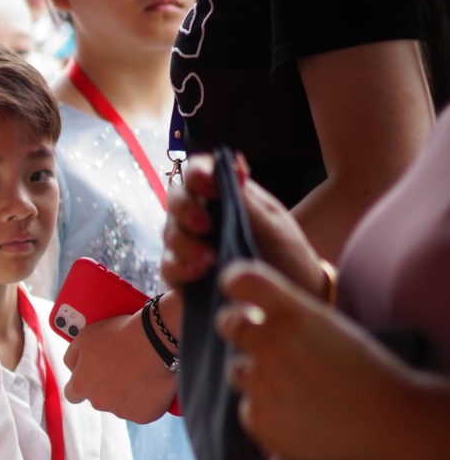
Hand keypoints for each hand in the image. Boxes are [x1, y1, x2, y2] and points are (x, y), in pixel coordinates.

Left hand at [62, 310, 178, 422]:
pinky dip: (147, 400)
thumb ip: (72, 357)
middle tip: (123, 369)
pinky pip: (142, 410)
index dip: (82, 385)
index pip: (73, 394)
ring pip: (121, 405)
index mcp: (81, 385)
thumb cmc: (121, 335)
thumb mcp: (85, 337)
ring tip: (140, 372)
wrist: (158, 341)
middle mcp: (98, 402)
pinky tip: (152, 383)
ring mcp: (122, 411)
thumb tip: (72, 369)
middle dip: (108, 387)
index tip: (91, 379)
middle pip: (99, 399)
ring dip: (127, 393)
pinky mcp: (144, 415)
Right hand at [161, 154, 326, 296]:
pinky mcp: (182, 274)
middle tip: (205, 225)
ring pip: (169, 233)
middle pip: (176, 199)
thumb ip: (250, 200)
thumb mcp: (274, 226)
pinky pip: (168, 266)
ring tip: (210, 259)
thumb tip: (234, 165)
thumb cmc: (286, 254)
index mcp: (223, 196)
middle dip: (185, 209)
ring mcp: (188, 245)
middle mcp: (200, 216)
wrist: (290, 295)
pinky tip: (199, 272)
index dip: (198, 172)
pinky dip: (180, 268)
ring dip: (185, 243)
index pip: (200, 172)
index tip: (211, 184)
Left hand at [216, 261, 420, 459]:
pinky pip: (250, 409)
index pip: (244, 281)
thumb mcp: (332, 329)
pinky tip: (302, 417)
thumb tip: (256, 318)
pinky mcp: (257, 419)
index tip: (234, 286)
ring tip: (300, 388)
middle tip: (263, 341)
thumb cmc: (367, 373)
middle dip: (238, 328)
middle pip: (229, 325)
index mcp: (293, 314)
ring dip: (258, 376)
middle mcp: (270, 344)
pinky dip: (269, 412)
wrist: (389, 421)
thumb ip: (292, 319)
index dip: (235, 281)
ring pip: (238, 372)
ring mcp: (260, 384)